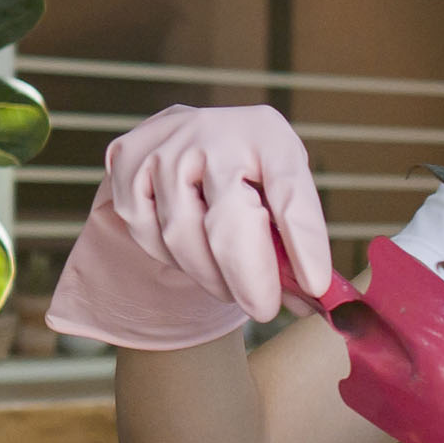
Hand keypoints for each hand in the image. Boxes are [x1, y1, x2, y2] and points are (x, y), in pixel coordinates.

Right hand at [45, 105, 334, 349]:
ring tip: (231, 286)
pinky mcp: (128, 161)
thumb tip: (313, 303)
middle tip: (264, 310)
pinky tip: (193, 255)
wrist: (193, 138)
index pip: (289, 191)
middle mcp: (215, 131)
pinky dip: (172, 258)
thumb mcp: (281, 192)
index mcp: (267, 134)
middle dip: (249, 278)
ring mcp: (166, 145)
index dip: (304, 242)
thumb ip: (295, 242)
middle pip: (229, 220)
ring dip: (210, 275)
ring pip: (182, 235)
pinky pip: (147, 233)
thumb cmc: (250, 175)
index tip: (315, 287)